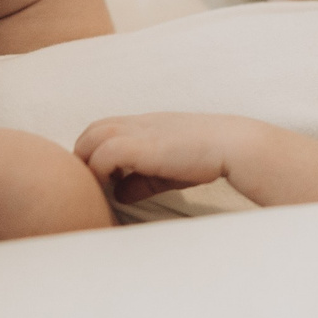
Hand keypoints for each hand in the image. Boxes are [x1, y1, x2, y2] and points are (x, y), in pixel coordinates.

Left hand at [74, 112, 249, 203]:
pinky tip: (111, 186)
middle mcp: (138, 123)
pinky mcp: (145, 146)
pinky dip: (101, 169)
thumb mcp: (167, 171)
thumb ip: (142, 181)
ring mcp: (140, 131)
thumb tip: (119, 194)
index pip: (103, 127)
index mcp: (144, 124)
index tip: (97, 176)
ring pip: (93, 136)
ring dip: (88, 161)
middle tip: (91, 182)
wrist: (233, 145)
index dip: (93, 150)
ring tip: (97, 185)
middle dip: (83, 155)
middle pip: (92, 129)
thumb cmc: (206, 158)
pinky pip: (107, 153)